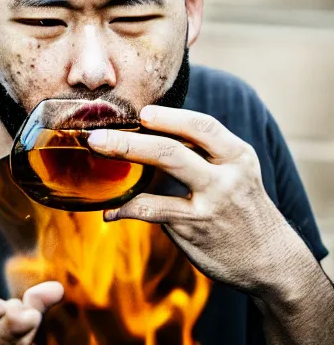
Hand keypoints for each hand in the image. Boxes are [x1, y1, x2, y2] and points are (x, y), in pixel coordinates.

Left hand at [88, 106, 295, 294]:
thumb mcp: (237, 171)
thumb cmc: (243, 206)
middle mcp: (227, 176)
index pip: (202, 125)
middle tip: (99, 134)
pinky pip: (152, 211)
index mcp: (237, 155)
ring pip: (163, 172)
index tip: (141, 112)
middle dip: (132, 138)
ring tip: (98, 149)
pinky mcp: (195, 227)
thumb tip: (156, 130)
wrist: (272, 259)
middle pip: (173, 148)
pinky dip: (126, 208)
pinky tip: (110, 211)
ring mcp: (211, 203)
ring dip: (125, 156)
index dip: (169, 117)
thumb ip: (204, 152)